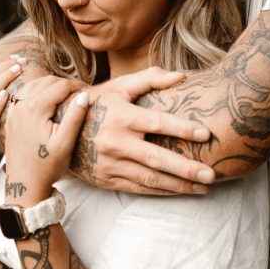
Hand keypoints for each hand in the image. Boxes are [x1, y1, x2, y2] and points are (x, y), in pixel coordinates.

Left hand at [4, 76, 90, 203]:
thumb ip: (75, 116)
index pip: (60, 86)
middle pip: (46, 82)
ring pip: (33, 85)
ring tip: (65, 93)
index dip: (77, 86)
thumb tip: (84, 95)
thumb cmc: (47, 167)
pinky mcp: (10, 118)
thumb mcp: (65, 143)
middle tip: (80, 93)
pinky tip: (45, 97)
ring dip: (50, 85)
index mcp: (35, 109)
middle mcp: (21, 106)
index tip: (90, 91)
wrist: (23, 185)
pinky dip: (36, 90)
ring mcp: (13, 112)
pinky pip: (22, 95)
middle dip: (65, 84)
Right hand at [78, 67, 214, 194]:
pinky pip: (139, 189)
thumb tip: (182, 76)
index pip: (158, 123)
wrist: (58, 130)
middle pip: (157, 158)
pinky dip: (162, 192)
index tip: (206, 134)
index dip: (182, 129)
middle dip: (186, 169)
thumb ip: (150, 79)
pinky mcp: (108, 179)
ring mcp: (111, 164)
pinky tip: (181, 191)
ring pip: (150, 179)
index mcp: (123, 117)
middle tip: (211, 175)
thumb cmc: (98, 104)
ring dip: (179, 185)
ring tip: (204, 188)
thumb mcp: (120, 86)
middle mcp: (117, 142)